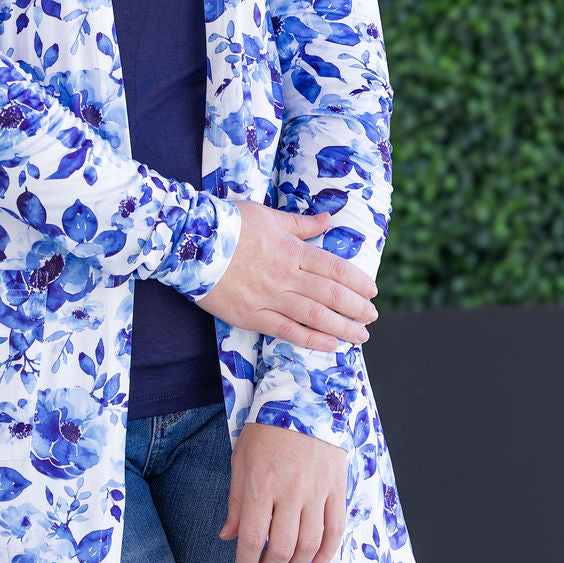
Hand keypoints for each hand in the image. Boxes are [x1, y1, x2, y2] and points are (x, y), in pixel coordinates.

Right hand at [194, 200, 378, 351]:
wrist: (190, 243)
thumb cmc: (230, 224)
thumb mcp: (269, 216)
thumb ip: (301, 223)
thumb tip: (328, 218)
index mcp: (292, 250)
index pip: (335, 268)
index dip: (358, 282)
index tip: (372, 290)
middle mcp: (286, 275)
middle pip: (331, 295)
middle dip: (357, 308)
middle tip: (373, 316)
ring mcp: (269, 297)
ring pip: (315, 316)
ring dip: (343, 327)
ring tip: (361, 336)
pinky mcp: (252, 315)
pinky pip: (287, 331)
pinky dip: (311, 339)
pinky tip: (330, 345)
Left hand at [218, 421, 346, 562]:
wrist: (303, 400)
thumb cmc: (266, 430)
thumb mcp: (241, 460)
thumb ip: (236, 501)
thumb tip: (227, 537)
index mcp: (261, 484)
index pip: (252, 539)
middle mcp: (290, 492)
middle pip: (282, 548)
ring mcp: (317, 492)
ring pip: (309, 545)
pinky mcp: (337, 489)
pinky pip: (335, 530)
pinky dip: (327, 555)